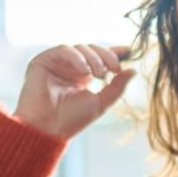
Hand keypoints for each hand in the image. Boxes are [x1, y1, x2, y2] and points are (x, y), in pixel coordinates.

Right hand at [13, 44, 136, 139]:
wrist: (47, 128)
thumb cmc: (71, 120)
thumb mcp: (101, 102)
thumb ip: (117, 87)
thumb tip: (133, 70)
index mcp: (83, 76)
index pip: (100, 58)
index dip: (114, 52)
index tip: (129, 50)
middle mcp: (70, 68)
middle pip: (93, 49)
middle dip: (107, 56)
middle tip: (114, 69)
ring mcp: (57, 63)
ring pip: (80, 48)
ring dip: (94, 58)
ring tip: (98, 75)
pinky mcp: (44, 61)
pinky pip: (64, 49)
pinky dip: (77, 57)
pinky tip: (85, 71)